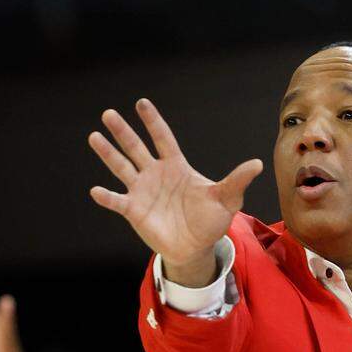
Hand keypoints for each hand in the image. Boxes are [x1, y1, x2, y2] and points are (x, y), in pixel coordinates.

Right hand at [88, 99, 262, 282]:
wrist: (195, 247)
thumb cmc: (210, 221)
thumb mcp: (227, 199)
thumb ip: (237, 181)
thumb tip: (257, 164)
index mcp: (176, 167)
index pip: (163, 139)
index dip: (153, 122)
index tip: (141, 103)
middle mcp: (155, 174)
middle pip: (136, 148)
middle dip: (123, 131)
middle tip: (108, 114)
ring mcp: (142, 191)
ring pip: (122, 168)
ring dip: (108, 154)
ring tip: (94, 136)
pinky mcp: (134, 211)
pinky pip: (118, 201)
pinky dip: (107, 197)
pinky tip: (96, 190)